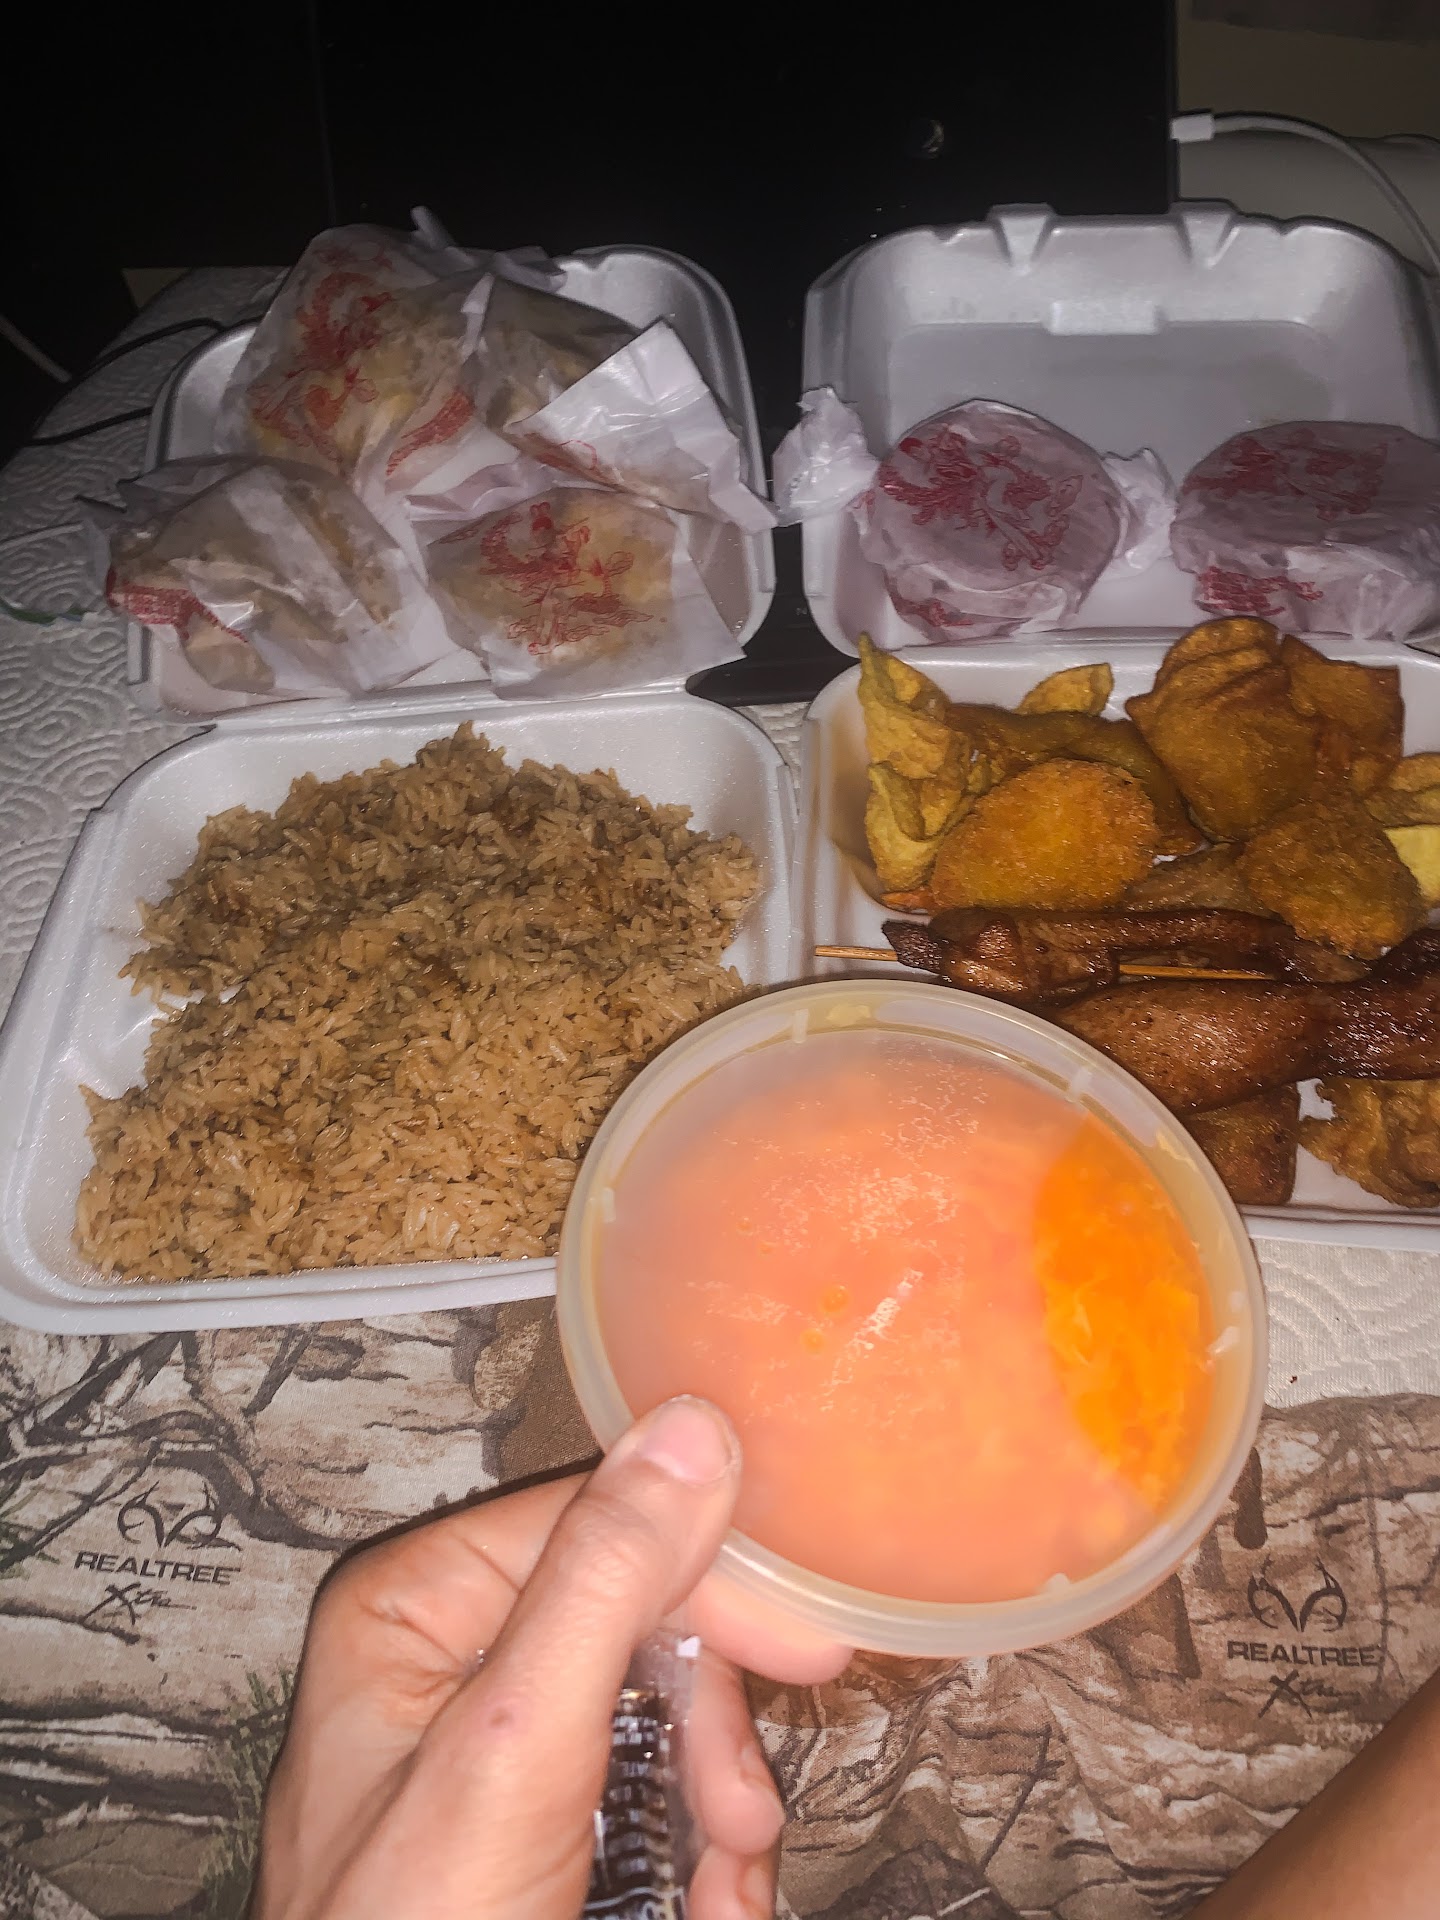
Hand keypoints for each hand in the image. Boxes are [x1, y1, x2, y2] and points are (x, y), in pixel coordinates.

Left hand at [252, 1395, 849, 1919]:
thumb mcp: (514, 1755)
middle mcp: (454, 1656)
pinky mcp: (541, 1822)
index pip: (602, 1522)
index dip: (711, 1583)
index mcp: (419, 1604)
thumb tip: (692, 1430)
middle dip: (707, 1732)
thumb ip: (603, 1585)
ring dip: (716, 1811)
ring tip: (723, 1889)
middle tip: (738, 1818)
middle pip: (645, 1622)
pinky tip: (710, 1901)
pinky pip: (655, 1791)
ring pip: (666, 1714)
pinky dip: (700, 1855)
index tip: (803, 1647)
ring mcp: (498, 1745)